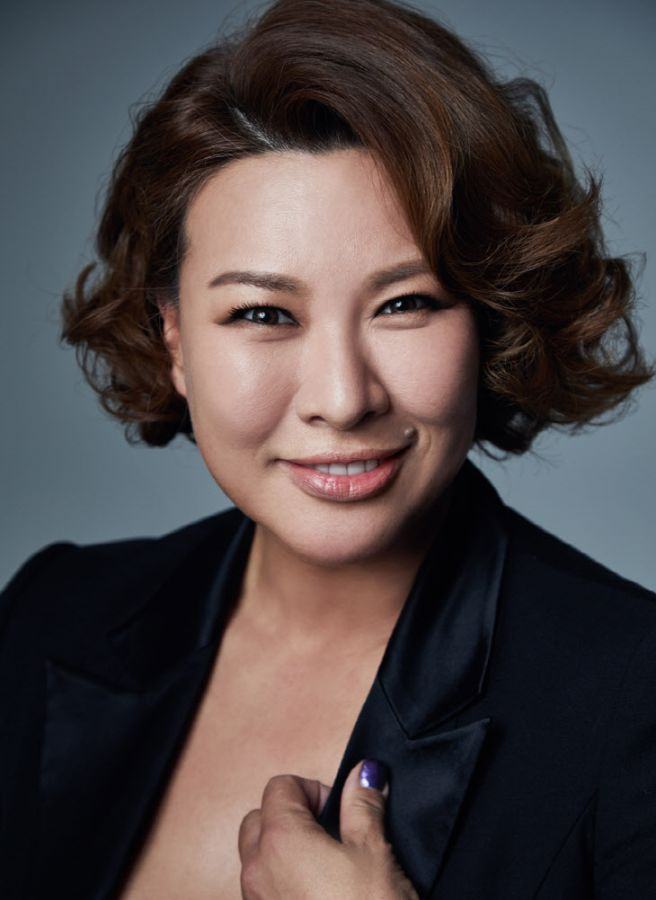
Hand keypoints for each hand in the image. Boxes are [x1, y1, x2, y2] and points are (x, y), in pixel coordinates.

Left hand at [238, 758, 418, 898]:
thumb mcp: (374, 852)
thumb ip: (363, 805)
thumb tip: (364, 774)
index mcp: (281, 840)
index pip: (280, 786)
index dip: (313, 790)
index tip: (340, 810)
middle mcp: (257, 870)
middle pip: (259, 818)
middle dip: (292, 817)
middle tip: (333, 835)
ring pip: (257, 857)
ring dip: (285, 851)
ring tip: (329, 868)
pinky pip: (263, 890)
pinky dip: (283, 882)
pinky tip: (320, 896)